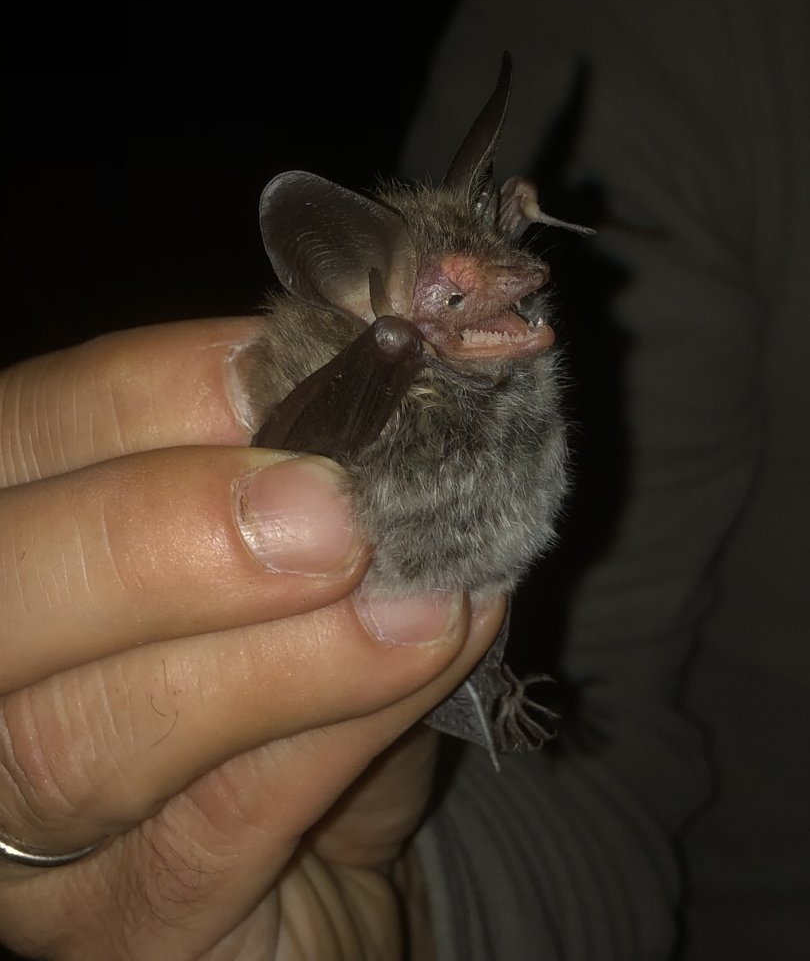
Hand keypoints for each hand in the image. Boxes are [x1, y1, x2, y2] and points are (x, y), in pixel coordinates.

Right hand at [0, 318, 503, 959]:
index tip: (302, 375)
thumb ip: (312, 483)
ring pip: (83, 739)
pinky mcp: (109, 935)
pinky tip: (424, 669)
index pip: (24, 443)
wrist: (326, 868)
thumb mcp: (305, 557)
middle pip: (0, 595)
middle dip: (164, 536)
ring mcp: (21, 833)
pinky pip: (205, 838)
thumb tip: (383, 412)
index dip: (149, 399)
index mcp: (18, 548)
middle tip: (335, 509)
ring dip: (280, 655)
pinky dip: (332, 740)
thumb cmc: (302, 684)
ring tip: (417, 602)